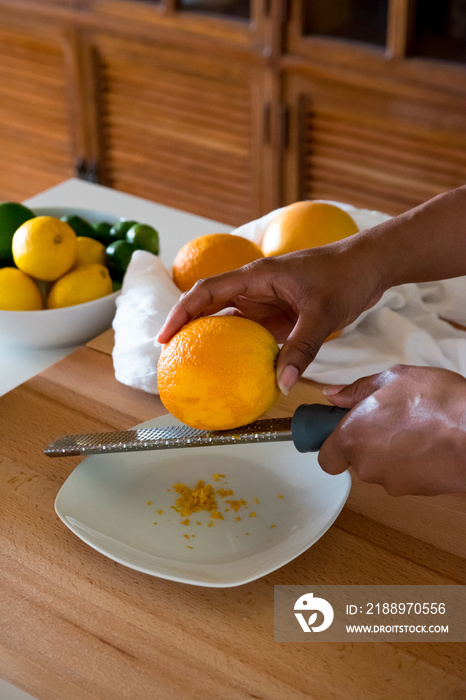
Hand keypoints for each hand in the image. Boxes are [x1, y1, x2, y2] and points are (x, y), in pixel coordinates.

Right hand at [157, 243, 382, 393]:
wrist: (369, 266)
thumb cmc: (345, 277)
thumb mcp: (323, 313)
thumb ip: (302, 348)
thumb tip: (283, 384)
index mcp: (257, 276)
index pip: (207, 291)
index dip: (181, 312)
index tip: (165, 338)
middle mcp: (255, 288)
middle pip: (210, 305)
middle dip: (187, 326)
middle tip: (170, 357)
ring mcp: (266, 301)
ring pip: (228, 320)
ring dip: (211, 338)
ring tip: (192, 365)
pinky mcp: (279, 314)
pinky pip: (251, 332)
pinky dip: (239, 348)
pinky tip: (234, 368)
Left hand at [319, 365, 465, 495]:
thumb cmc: (436, 400)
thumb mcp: (393, 378)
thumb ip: (357, 390)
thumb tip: (332, 395)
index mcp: (353, 436)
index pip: (326, 458)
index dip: (333, 446)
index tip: (345, 431)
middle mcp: (367, 465)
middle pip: (356, 461)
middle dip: (367, 443)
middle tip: (388, 420)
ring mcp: (392, 482)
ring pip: (381, 469)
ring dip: (390, 452)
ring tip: (414, 429)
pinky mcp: (416, 491)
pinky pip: (404, 476)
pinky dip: (411, 463)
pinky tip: (428, 444)